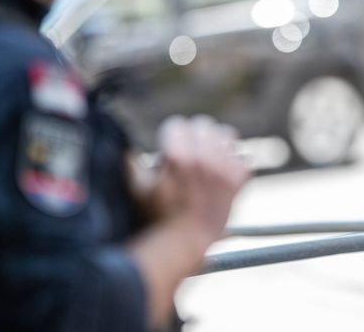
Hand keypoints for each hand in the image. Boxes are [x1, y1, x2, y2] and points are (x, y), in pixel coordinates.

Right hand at [133, 115, 247, 240]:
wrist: (190, 239)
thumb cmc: (160, 215)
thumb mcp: (138, 188)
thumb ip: (130, 162)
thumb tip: (124, 144)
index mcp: (178, 156)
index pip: (177, 124)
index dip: (169, 136)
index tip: (168, 149)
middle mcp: (204, 158)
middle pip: (202, 124)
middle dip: (192, 136)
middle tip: (186, 151)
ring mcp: (224, 168)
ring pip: (225, 133)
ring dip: (214, 142)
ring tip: (205, 156)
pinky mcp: (238, 178)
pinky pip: (240, 153)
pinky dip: (231, 159)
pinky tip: (219, 169)